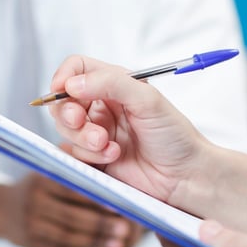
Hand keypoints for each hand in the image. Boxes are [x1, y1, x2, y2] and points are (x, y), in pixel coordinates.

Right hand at [0, 173, 144, 246]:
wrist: (0, 209)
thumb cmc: (39, 185)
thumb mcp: (51, 165)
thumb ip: (76, 161)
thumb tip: (115, 156)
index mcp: (43, 175)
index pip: (72, 185)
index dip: (96, 194)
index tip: (120, 199)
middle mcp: (35, 197)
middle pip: (73, 212)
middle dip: (103, 220)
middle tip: (129, 224)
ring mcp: (32, 220)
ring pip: (72, 231)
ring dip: (100, 236)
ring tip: (123, 237)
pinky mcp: (33, 239)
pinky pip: (66, 244)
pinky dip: (91, 246)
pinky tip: (110, 246)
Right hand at [47, 55, 212, 203]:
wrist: (185, 176)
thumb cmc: (174, 135)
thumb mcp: (147, 99)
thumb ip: (111, 83)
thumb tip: (72, 83)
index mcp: (115, 85)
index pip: (77, 70)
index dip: (64, 77)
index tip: (61, 89)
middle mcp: (103, 107)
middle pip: (64, 103)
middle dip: (68, 114)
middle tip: (80, 122)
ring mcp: (97, 133)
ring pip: (66, 132)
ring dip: (83, 139)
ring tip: (108, 145)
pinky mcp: (95, 159)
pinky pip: (74, 156)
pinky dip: (90, 156)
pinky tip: (114, 156)